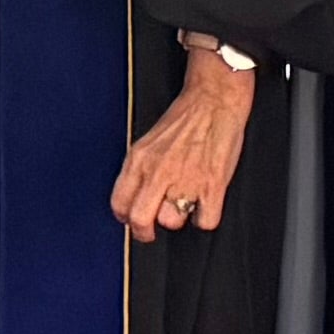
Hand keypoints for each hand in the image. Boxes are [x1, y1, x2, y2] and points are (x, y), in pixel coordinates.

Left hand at [112, 40, 255, 235]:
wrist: (213, 100)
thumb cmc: (185, 118)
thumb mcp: (149, 141)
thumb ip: (140, 169)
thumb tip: (134, 197)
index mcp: (139, 159)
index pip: (119, 203)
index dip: (125, 217)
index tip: (132, 219)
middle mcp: (159, 171)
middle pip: (140, 219)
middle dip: (144, 232)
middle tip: (150, 232)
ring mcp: (185, 179)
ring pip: (172, 222)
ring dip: (179, 218)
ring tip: (185, 203)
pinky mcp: (212, 185)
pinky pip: (205, 221)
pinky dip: (206, 218)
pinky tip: (205, 204)